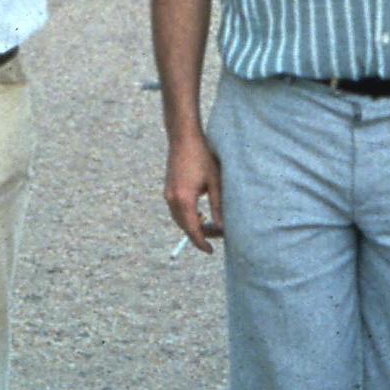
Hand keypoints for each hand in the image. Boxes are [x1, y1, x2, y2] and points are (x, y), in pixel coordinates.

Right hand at [164, 130, 224, 254]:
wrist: (183, 137)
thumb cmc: (202, 157)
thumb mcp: (214, 182)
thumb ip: (217, 206)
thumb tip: (222, 226)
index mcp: (184, 200)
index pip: (192, 230)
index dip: (201, 243)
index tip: (210, 251)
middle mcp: (172, 200)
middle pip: (184, 227)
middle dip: (199, 235)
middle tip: (216, 235)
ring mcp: (168, 194)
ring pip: (179, 220)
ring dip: (192, 225)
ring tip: (210, 224)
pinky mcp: (168, 189)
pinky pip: (176, 210)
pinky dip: (187, 216)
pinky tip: (200, 213)